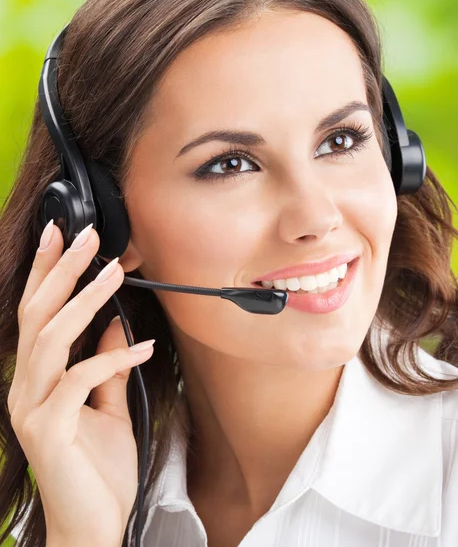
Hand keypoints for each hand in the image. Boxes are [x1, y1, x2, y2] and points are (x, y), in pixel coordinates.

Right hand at [7, 221, 154, 546]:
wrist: (95, 526)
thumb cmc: (98, 469)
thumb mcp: (106, 406)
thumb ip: (104, 367)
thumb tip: (111, 327)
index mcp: (36, 379)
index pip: (36, 314)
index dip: (46, 272)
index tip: (61, 234)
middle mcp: (25, 388)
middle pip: (37, 315)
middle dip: (62, 271)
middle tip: (88, 235)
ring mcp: (32, 409)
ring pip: (51, 339)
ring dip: (86, 302)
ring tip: (115, 273)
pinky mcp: (49, 430)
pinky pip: (79, 381)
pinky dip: (113, 359)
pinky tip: (143, 348)